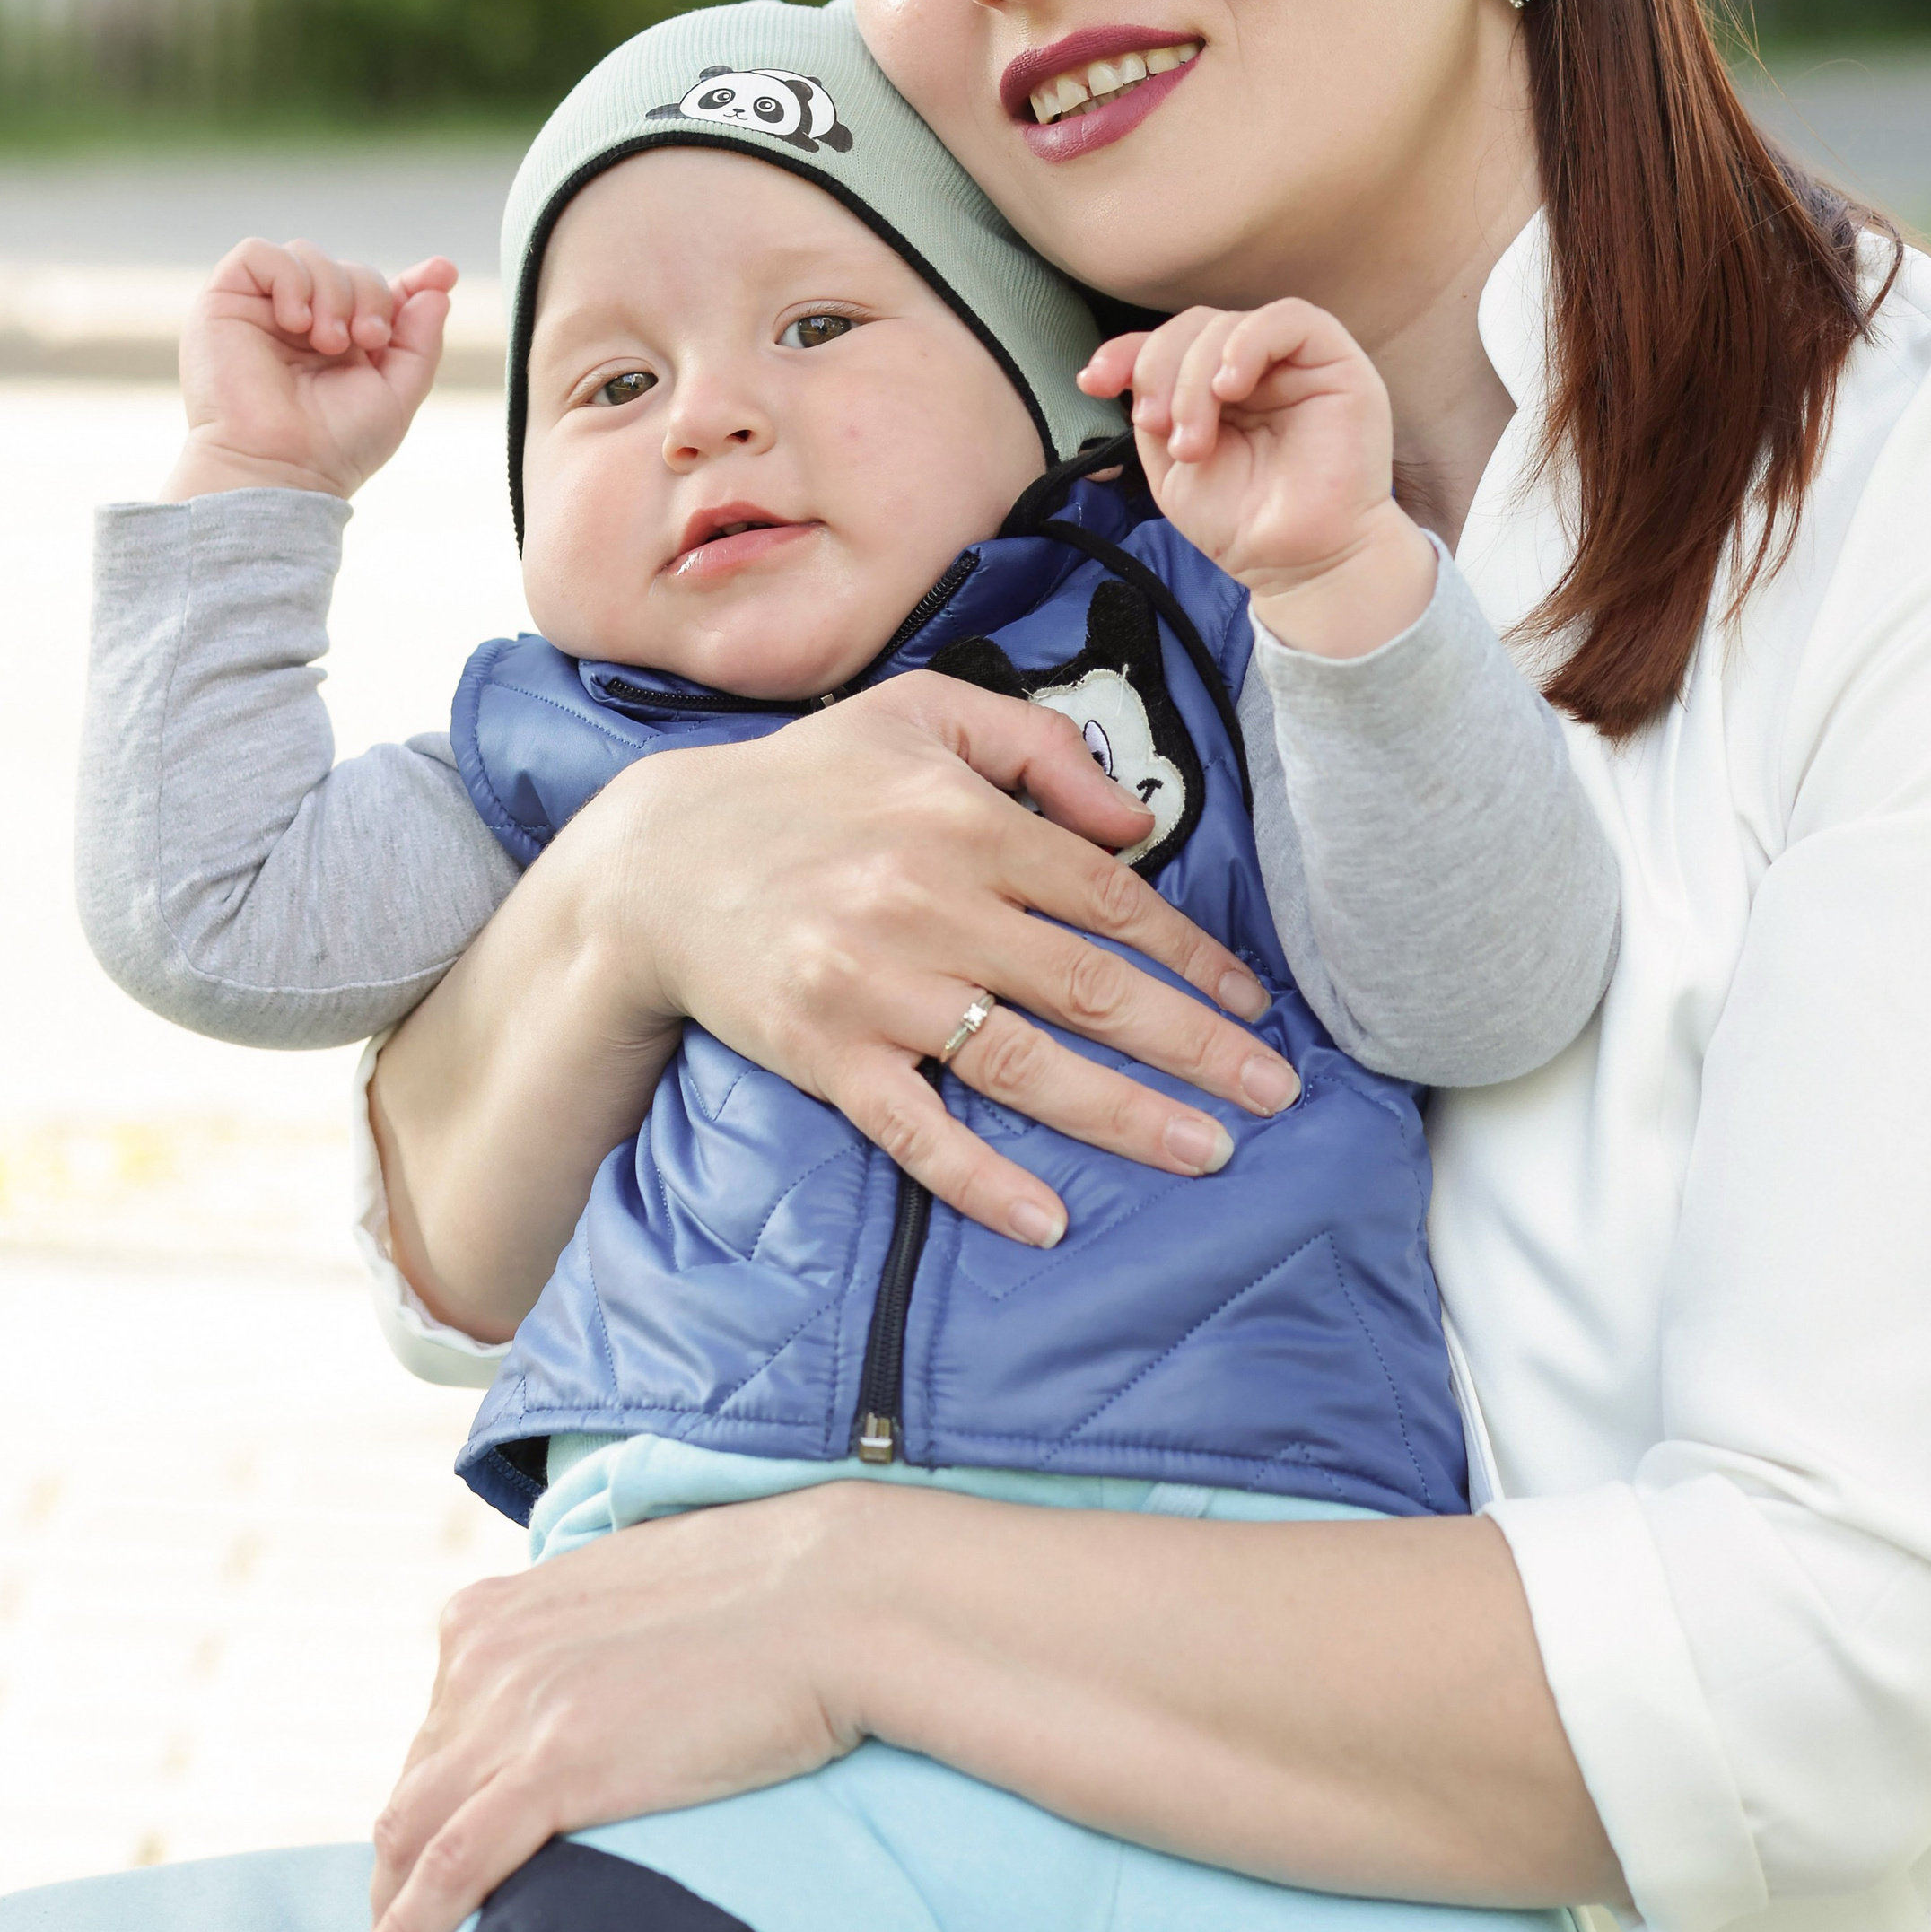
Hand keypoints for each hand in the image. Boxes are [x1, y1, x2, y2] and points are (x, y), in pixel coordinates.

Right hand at [161, 237, 456, 502]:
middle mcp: (304, 323)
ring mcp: (264, 311)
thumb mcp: (398, 392)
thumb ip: (421, 340)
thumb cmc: (336, 445)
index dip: (413, 279)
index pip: (379, 291)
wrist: (279, 467)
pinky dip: (289, 278)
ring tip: (328, 342)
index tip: (441, 272)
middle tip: (368, 340)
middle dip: (370, 296)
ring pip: (308, 254)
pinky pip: (259, 253)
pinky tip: (296, 321)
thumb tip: (437, 287)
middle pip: (349, 268)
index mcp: (345, 343)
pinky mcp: (224, 302)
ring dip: (333, 291)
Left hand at [345, 1489, 871, 1931]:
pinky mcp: (555, 1768)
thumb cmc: (764, 1595)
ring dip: (392, 1910)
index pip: (434, 1730)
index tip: (439, 1852)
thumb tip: (590, 1687)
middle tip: (419, 1925)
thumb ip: (583, 1639)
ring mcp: (514, 1710)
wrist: (834, 1595)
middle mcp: (484, 1653)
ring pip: (411, 1835)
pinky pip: (449, 1871)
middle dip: (406, 1861)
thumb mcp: (632, 1597)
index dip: (432, 1801)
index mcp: (497, 1610)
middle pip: (413, 1786)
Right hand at [599, 671, 1301, 1246]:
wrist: (656, 859)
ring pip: (1024, 1061)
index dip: (1195, 955)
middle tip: (1274, 1093)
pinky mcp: (823, 1051)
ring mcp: (875, 984)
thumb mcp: (924, 712)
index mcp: (964, 819)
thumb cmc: (806, 782)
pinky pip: (915, 1129)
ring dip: (1125, 1115)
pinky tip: (1048, 1219)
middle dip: (1196, 1046)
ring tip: (1206, 1152)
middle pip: (1092, 986)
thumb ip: (1040, 746)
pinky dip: (982, 1180)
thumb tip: (1137, 826)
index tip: (1254, 1003)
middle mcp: (928, 901)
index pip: (1110, 898)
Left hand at [1083, 304, 1434, 657]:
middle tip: (1156, 427)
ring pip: (1232, 325)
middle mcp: (1259, 369)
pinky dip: (1246, 344)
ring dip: (1194, 377)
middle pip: (1195, 327)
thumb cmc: (1240, 522)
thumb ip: (1153, 411)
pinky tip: (1228, 388)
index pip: (1170, 343)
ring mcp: (1298, 365)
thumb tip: (1123, 371)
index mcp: (1219, 389)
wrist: (1298, 565)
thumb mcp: (1170, 465)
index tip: (1093, 382)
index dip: (1127, 352)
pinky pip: (1291, 320)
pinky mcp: (1338, 365)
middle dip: (1159, 370)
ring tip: (1193, 441)